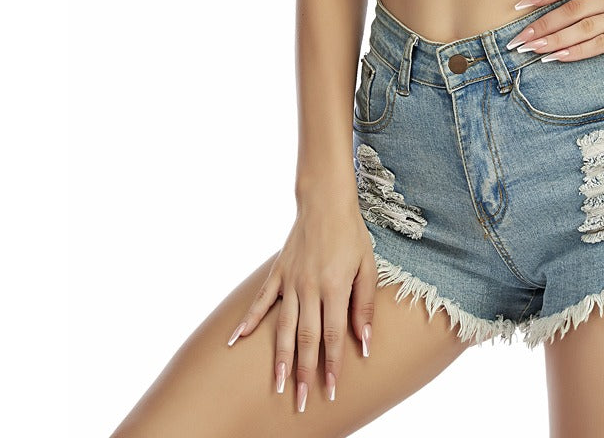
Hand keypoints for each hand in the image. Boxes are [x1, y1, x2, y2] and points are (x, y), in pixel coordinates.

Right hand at [226, 197, 374, 411]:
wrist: (325, 201)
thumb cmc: (351, 235)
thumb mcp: (368, 266)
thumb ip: (364, 304)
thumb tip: (365, 341)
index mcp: (335, 286)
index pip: (333, 335)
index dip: (332, 365)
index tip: (331, 390)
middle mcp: (310, 287)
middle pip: (307, 338)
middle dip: (305, 372)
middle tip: (302, 401)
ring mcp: (290, 280)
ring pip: (283, 326)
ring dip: (280, 357)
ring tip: (277, 384)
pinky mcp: (278, 273)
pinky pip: (261, 301)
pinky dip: (249, 321)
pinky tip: (236, 341)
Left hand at [508, 0, 603, 62]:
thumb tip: (563, 12)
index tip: (519, 5)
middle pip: (571, 8)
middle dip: (540, 24)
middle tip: (517, 38)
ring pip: (581, 27)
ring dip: (553, 40)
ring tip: (531, 50)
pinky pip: (598, 44)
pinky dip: (575, 51)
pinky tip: (557, 58)